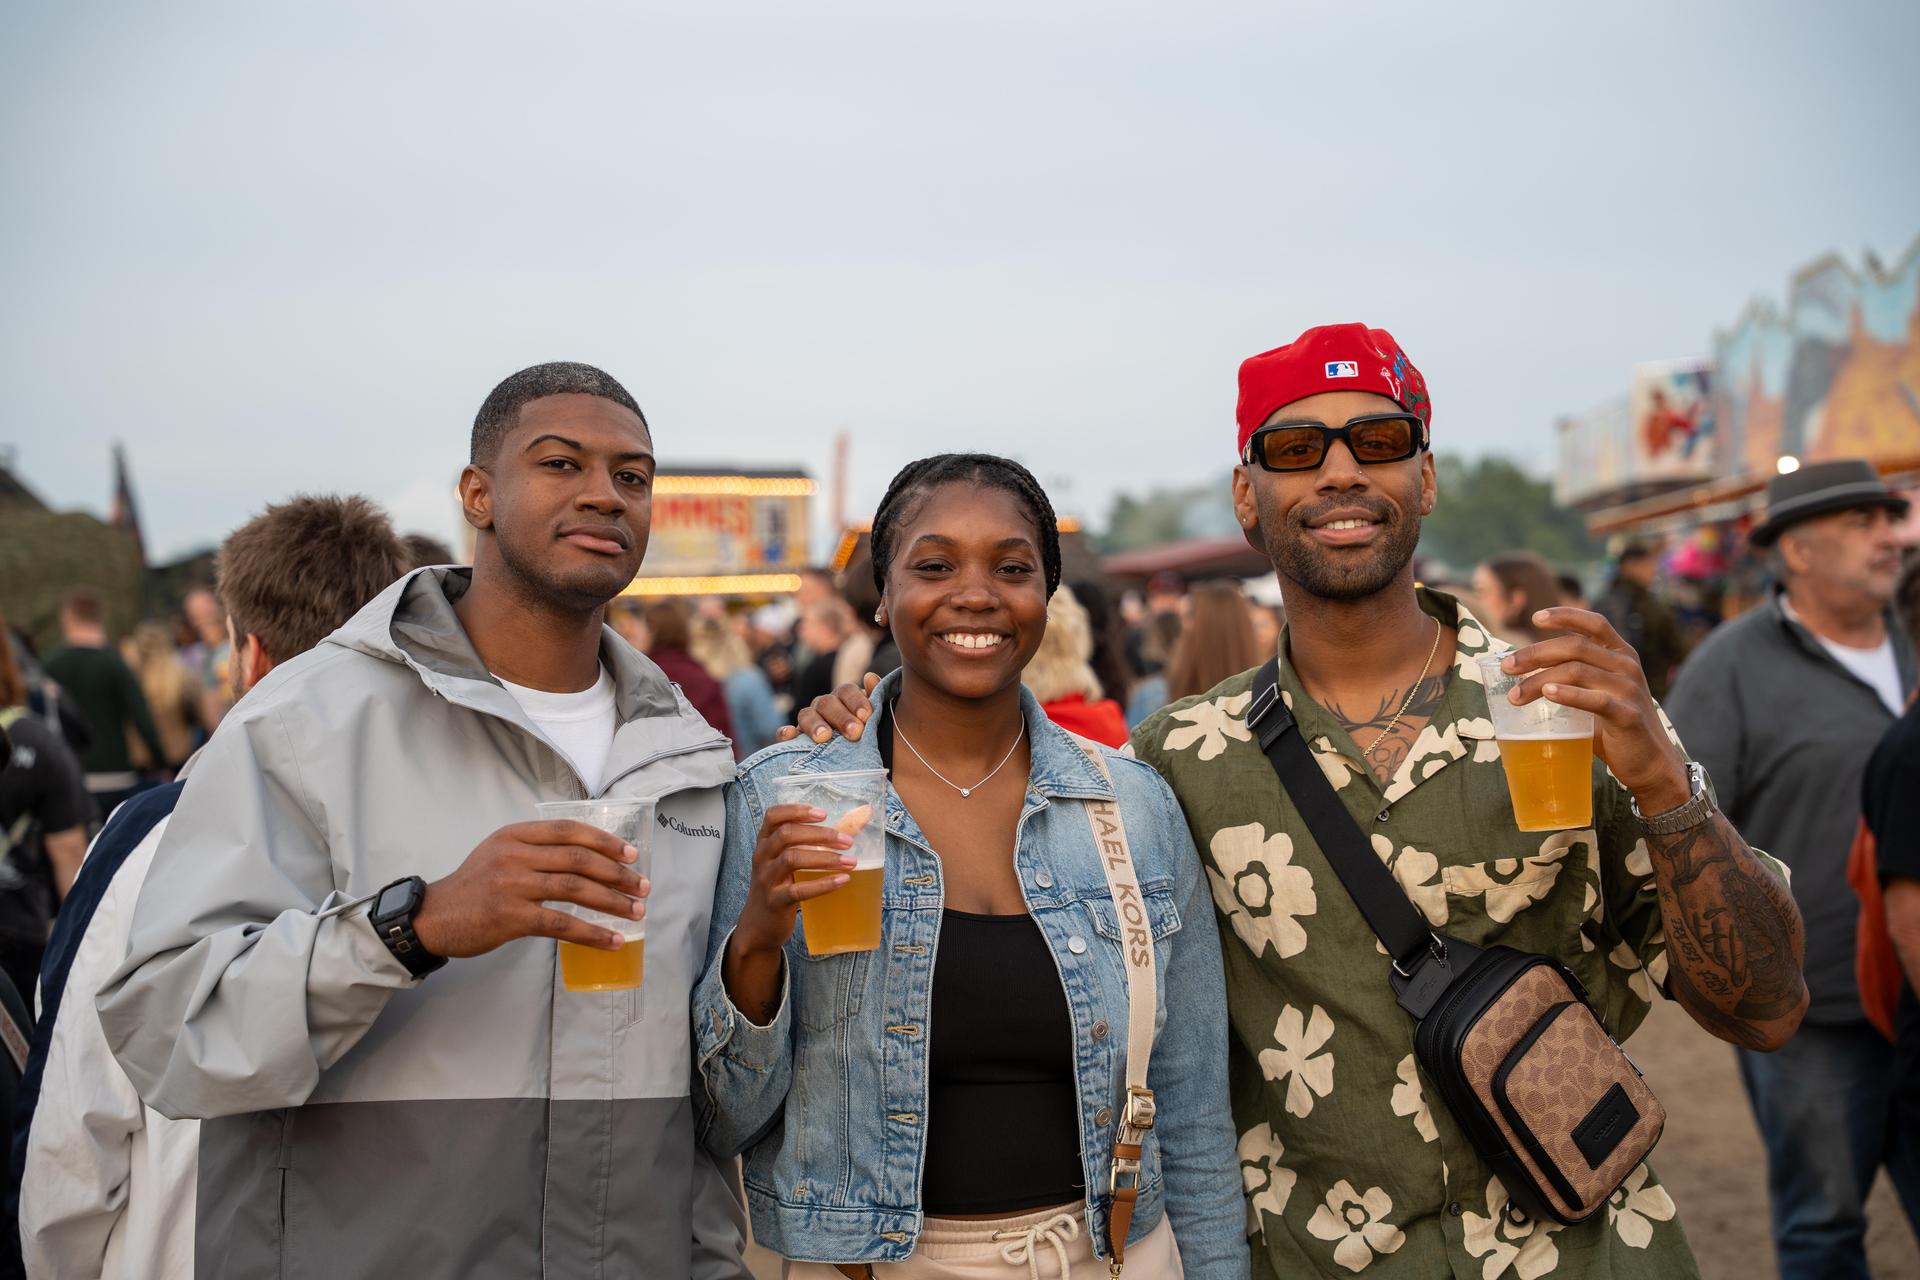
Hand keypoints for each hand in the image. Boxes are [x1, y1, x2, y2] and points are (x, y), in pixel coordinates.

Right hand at [412, 820, 649, 958]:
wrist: (434, 917)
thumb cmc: (474, 886)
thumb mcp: (500, 852)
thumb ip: (537, 849)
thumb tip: (590, 858)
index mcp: (516, 835)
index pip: (570, 830)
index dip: (605, 841)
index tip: (631, 855)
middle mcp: (515, 854)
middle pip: (579, 859)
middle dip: (618, 874)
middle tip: (643, 888)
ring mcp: (512, 885)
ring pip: (576, 888)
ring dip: (613, 902)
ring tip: (637, 913)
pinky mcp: (511, 917)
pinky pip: (562, 923)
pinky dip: (592, 933)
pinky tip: (612, 941)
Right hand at [728, 805, 860, 956]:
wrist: (759, 924)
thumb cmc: (780, 885)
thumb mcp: (787, 861)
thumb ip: (813, 842)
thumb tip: (859, 819)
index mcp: (764, 842)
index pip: (773, 816)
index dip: (797, 810)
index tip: (823, 813)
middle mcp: (762, 857)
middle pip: (786, 834)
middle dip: (820, 834)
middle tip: (847, 841)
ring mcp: (766, 879)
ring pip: (792, 859)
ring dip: (824, 857)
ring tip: (850, 861)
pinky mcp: (775, 901)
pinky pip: (799, 890)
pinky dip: (823, 884)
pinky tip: (842, 880)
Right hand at [776, 672, 879, 743]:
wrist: (853, 754)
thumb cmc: (865, 732)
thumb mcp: (873, 717)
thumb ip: (875, 697)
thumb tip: (870, 677)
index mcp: (843, 697)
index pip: (846, 691)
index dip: (856, 701)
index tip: (866, 716)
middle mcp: (823, 705)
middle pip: (827, 703)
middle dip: (841, 718)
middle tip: (855, 733)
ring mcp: (808, 720)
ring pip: (806, 715)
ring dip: (815, 725)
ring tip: (825, 737)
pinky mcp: (795, 737)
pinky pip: (785, 732)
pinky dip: (785, 732)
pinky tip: (790, 735)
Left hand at [1500, 608, 1690, 812]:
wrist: (1650, 762)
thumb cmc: (1613, 726)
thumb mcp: (1595, 691)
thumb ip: (1571, 677)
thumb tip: (1520, 672)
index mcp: (1620, 654)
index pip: (1594, 623)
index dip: (1565, 615)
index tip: (1535, 618)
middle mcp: (1627, 665)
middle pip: (1575, 647)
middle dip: (1535, 654)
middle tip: (1506, 667)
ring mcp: (1629, 689)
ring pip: (1576, 671)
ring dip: (1539, 681)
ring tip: (1514, 695)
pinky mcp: (1628, 715)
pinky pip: (1595, 700)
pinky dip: (1568, 694)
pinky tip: (1548, 694)